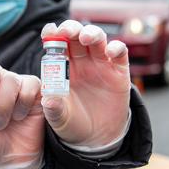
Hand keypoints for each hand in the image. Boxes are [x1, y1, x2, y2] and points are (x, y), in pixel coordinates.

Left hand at [40, 20, 130, 147]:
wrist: (96, 140)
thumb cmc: (73, 125)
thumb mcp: (60, 119)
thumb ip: (53, 109)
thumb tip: (48, 100)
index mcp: (63, 67)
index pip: (57, 44)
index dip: (53, 34)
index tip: (49, 31)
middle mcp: (81, 62)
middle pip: (77, 35)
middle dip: (72, 28)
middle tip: (66, 31)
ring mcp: (101, 65)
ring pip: (98, 39)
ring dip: (92, 33)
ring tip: (85, 37)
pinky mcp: (119, 73)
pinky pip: (120, 54)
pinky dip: (116, 48)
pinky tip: (110, 52)